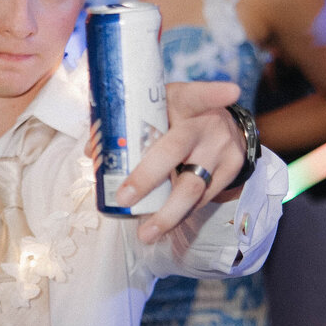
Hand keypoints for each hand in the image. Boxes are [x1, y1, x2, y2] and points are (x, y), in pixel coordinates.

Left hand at [117, 80, 245, 244]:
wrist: (223, 130)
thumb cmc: (179, 118)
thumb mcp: (158, 110)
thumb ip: (128, 125)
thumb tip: (94, 151)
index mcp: (187, 101)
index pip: (199, 93)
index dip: (214, 92)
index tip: (231, 92)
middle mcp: (208, 124)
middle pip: (177, 148)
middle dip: (147, 176)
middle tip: (125, 198)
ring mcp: (222, 150)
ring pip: (193, 186)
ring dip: (167, 213)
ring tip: (146, 233)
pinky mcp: (231, 171)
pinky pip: (201, 200)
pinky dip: (179, 215)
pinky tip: (161, 227)